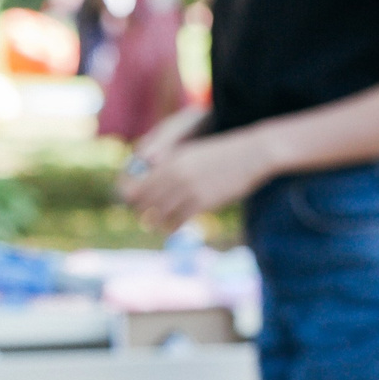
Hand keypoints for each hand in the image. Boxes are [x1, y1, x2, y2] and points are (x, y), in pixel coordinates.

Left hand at [123, 128, 275, 229]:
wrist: (250, 155)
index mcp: (169, 160)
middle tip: (143, 215)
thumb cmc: (220, 154)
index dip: (128, 195)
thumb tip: (148, 176)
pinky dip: (171, 227)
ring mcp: (187, 189)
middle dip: (140, 211)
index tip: (131, 201)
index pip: (135, 184)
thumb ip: (169, 165)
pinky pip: (177, 221)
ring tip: (156, 224)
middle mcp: (174, 174)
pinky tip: (173, 226)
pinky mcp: (201, 203)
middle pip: (143, 202)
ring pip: (158, 214)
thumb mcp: (190, 153)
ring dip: (155, 222)